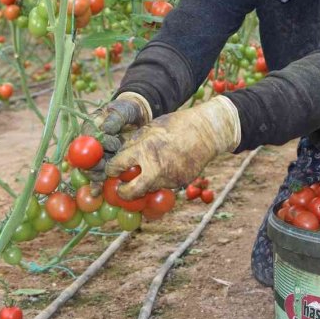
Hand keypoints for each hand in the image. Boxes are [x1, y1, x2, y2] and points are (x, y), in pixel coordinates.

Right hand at [81, 92, 151, 193]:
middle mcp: (91, 144)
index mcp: (89, 130)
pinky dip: (98, 184)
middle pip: (86, 159)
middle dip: (95, 166)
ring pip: (92, 169)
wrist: (136, 116)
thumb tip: (106, 129)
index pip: (85, 143)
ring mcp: (98, 155)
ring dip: (98, 176)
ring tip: (107, 177)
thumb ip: (114, 120)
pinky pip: (100, 175)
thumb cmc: (126, 111)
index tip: (107, 150)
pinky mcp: (107, 163)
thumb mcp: (121, 111)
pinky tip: (97, 193)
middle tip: (107, 166)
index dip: (93, 150)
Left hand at [105, 96, 239, 199]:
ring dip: (144, 183)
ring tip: (148, 171)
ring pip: (148, 188)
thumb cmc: (176, 125)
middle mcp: (155, 168)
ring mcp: (169, 178)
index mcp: (144, 150)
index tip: (112, 170)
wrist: (207, 132)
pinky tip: (167, 166)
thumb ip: (134, 143)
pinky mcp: (180, 183)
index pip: (117, 166)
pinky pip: (164, 185)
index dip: (112, 170)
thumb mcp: (150, 128)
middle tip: (121, 189)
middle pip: (131, 192)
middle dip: (122, 193)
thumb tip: (120, 156)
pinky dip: (161, 179)